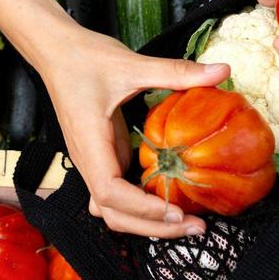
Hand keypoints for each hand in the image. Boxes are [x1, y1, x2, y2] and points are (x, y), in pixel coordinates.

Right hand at [36, 27, 229, 238]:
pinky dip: (140, 207)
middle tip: (196, 227)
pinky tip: (168, 200)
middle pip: (113, 214)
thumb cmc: (85, 58)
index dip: (142, 208)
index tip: (176, 210)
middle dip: (153, 227)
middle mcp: (88, 160)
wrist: (56, 52)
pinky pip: (117, 195)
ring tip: (186, 222)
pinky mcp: (101, 157)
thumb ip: (175, 71)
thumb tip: (222, 71)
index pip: (109, 193)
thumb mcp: (132, 64)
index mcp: (89, 143)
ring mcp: (93, 162)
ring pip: (113, 210)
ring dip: (146, 223)